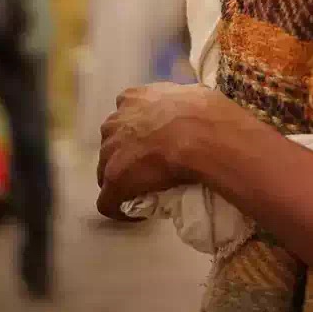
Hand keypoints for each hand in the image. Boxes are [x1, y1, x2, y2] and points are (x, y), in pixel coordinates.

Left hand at [96, 82, 227, 219]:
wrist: (201, 136)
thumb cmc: (205, 114)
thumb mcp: (193, 95)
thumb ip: (179, 103)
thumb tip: (190, 113)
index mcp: (133, 97)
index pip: (126, 116)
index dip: (136, 133)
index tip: (151, 144)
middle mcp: (116, 121)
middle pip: (112, 143)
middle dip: (125, 155)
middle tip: (148, 167)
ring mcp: (110, 151)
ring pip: (107, 170)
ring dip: (123, 180)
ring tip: (143, 190)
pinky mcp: (113, 180)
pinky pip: (108, 201)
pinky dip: (119, 208)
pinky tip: (137, 215)